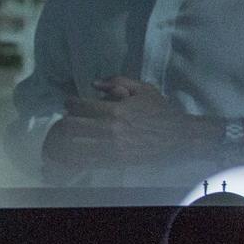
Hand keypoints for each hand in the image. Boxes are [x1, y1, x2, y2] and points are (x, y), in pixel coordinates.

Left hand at [43, 77, 218, 171]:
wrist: (179, 138)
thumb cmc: (161, 111)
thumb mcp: (143, 89)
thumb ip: (117, 81)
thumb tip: (95, 83)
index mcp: (115, 110)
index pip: (80, 106)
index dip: (70, 103)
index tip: (69, 102)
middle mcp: (110, 131)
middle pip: (71, 127)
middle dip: (64, 121)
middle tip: (66, 119)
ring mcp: (111, 149)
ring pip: (75, 147)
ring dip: (67, 141)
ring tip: (67, 136)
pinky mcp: (114, 163)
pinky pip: (87, 162)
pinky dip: (75, 157)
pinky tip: (73, 152)